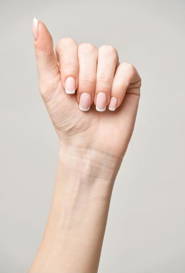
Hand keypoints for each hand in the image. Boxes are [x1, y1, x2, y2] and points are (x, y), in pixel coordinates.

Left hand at [33, 18, 140, 161]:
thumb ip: (44, 55)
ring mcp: (111, 72)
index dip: (70, 66)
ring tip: (98, 105)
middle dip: (86, 80)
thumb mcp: (49, 87)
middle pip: (90, 50)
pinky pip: (127, 69)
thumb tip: (37, 23)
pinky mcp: (129, 82)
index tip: (68, 91)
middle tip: (84, 104)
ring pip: (109, 55)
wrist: (90, 146)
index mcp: (71, 64)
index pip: (70, 45)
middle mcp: (91, 65)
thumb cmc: (68, 120)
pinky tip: (112, 105)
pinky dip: (118, 88)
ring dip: (101, 83)